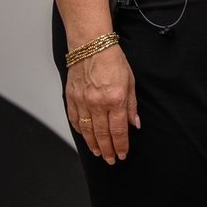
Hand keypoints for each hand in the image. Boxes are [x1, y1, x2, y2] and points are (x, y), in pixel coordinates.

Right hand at [66, 44, 137, 163]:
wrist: (91, 47)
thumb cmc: (113, 61)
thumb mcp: (131, 81)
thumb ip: (131, 105)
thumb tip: (135, 124)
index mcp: (115, 99)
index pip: (119, 129)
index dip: (121, 145)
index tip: (122, 154)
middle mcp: (97, 103)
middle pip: (102, 134)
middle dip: (108, 149)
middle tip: (110, 159)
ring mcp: (82, 102)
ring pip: (87, 131)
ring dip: (93, 144)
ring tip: (99, 153)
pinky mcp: (71, 99)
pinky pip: (75, 120)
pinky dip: (80, 131)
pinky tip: (85, 137)